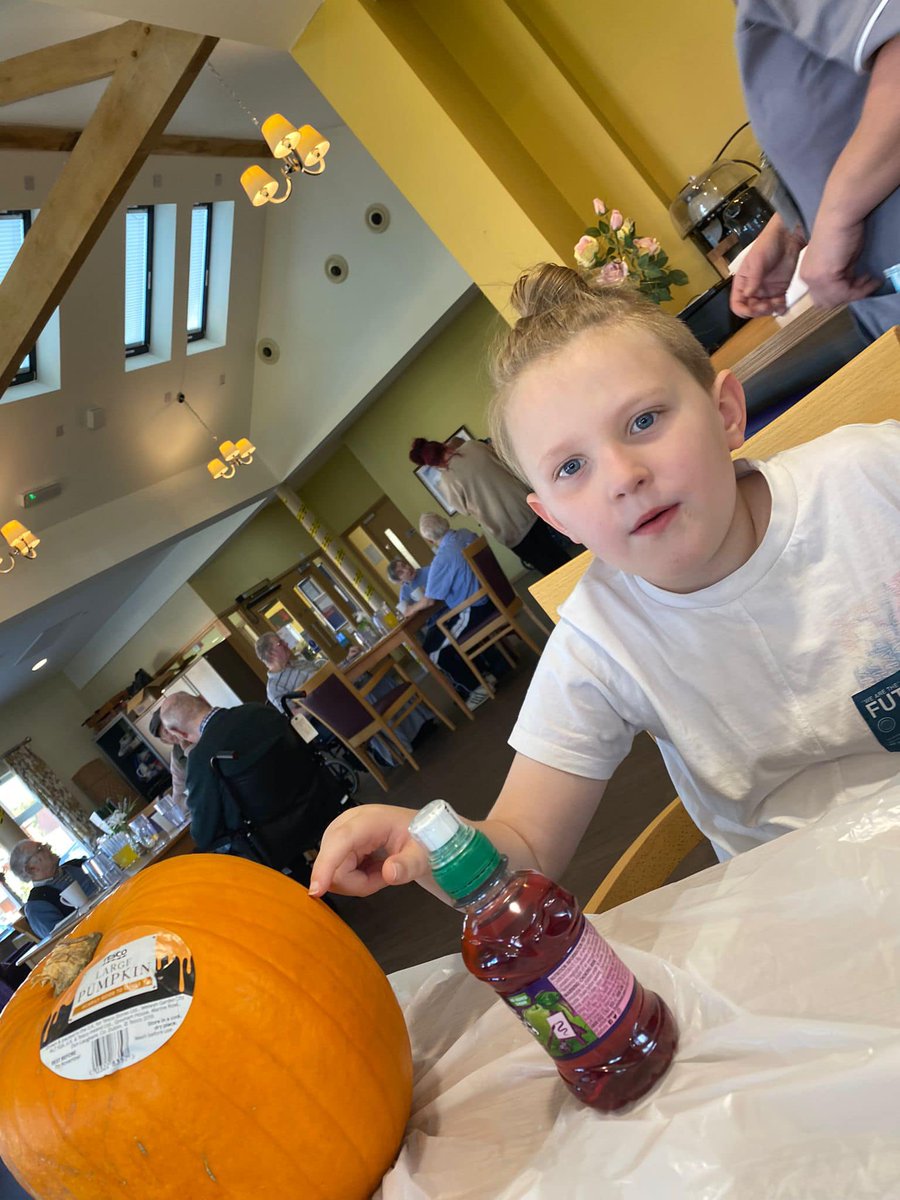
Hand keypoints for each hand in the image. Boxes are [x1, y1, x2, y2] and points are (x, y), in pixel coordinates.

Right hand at [308, 804, 428, 897]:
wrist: (420, 835)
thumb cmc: (421, 839)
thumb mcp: (422, 854)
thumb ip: (408, 865)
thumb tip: (390, 873)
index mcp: (369, 819)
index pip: (340, 840)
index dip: (326, 864)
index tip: (317, 890)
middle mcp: (348, 824)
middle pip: (334, 864)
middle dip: (358, 881)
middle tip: (384, 876)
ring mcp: (340, 835)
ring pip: (334, 874)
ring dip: (358, 881)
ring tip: (381, 871)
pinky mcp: (338, 846)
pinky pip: (336, 874)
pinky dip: (356, 879)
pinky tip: (372, 869)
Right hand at [730, 214, 805, 317]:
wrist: (788, 238)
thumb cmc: (767, 244)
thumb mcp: (757, 261)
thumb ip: (752, 279)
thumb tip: (748, 295)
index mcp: (743, 283)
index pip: (737, 303)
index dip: (743, 310)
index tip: (752, 309)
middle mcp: (753, 289)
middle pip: (751, 310)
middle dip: (759, 311)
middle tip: (769, 304)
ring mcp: (767, 291)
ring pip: (765, 310)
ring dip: (771, 310)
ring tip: (778, 301)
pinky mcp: (780, 290)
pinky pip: (779, 306)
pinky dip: (781, 309)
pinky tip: (783, 304)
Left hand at [799, 215, 881, 307]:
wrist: (839, 216)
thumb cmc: (840, 230)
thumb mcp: (839, 260)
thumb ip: (840, 276)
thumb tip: (849, 287)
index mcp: (808, 274)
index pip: (823, 298)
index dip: (842, 295)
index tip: (859, 284)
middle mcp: (807, 279)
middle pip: (828, 302)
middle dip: (847, 296)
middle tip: (865, 283)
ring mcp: (814, 279)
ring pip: (837, 299)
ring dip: (857, 293)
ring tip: (870, 280)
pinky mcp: (825, 276)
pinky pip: (846, 293)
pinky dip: (861, 289)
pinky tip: (872, 280)